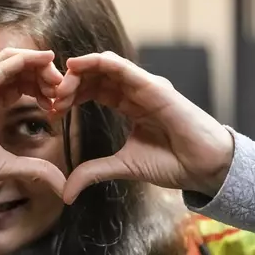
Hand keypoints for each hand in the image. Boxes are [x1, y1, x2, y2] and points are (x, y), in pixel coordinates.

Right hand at [0, 48, 65, 195]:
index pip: (20, 85)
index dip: (42, 88)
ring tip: (57, 74)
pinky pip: (1, 67)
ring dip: (38, 65)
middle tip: (64, 87)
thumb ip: (34, 169)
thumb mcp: (7, 166)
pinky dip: (24, 60)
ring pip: (11, 61)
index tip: (60, 102)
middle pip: (19, 70)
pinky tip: (44, 60)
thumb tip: (62, 185)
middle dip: (44, 74)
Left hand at [53, 51, 233, 203]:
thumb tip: (66, 192)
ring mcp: (145, 86)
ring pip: (106, 66)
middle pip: (95, 76)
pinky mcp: (155, 87)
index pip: (93, 89)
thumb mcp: (122, 166)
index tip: (52, 111)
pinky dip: (99, 63)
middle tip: (52, 100)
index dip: (71, 95)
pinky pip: (123, 67)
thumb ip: (93, 172)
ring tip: (61, 85)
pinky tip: (79, 65)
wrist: (202, 167)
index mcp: (129, 104)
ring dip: (79, 72)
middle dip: (70, 83)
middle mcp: (136, 91)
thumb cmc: (171, 163)